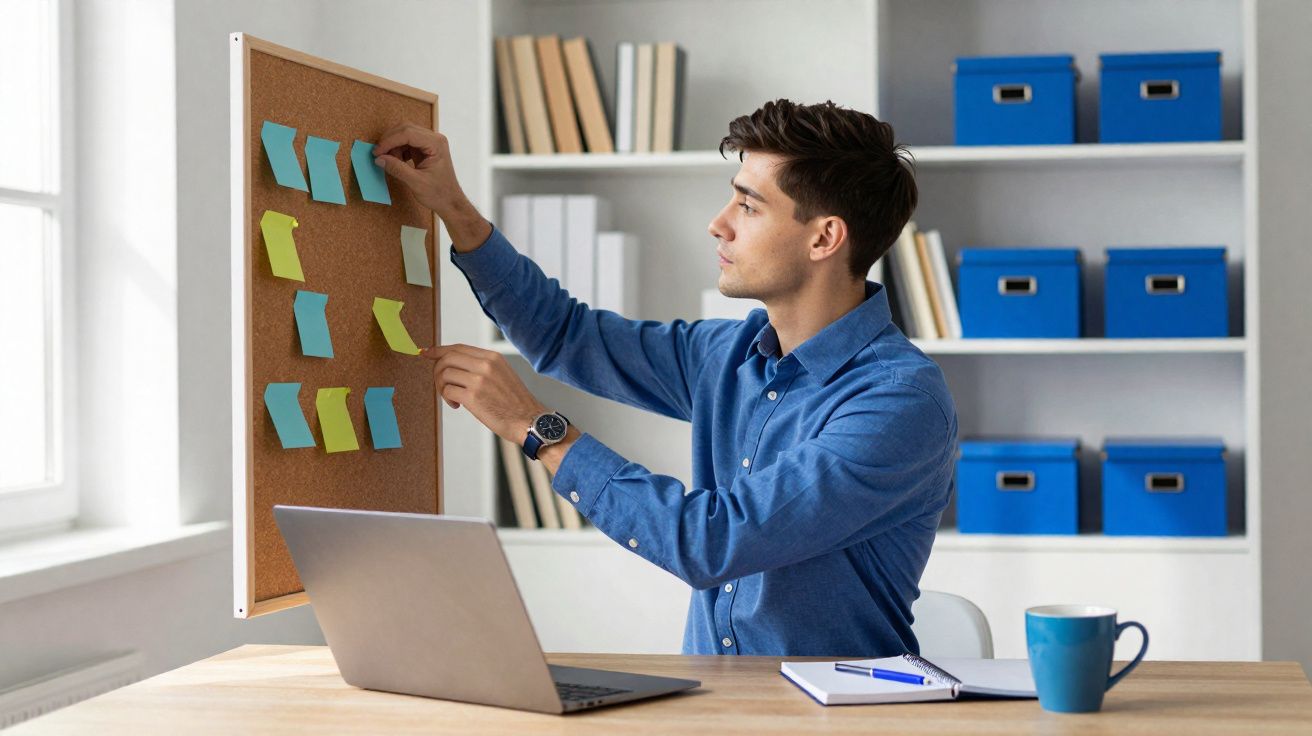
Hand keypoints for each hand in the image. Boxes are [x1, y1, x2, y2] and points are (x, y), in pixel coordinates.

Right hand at [373, 124, 465, 216]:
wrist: (450, 202)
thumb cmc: (439, 194)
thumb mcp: (416, 183)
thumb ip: (397, 169)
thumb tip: (379, 159)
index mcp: (436, 144)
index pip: (408, 133)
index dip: (389, 141)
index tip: (377, 152)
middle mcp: (434, 139)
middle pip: (406, 129)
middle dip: (390, 141)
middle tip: (379, 155)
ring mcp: (430, 143)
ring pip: (405, 134)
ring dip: (393, 146)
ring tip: (390, 161)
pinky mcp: (425, 149)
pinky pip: (407, 143)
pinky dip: (398, 150)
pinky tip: (396, 162)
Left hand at [423, 343, 547, 445]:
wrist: (529, 420)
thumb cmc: (514, 402)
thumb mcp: (502, 374)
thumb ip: (481, 366)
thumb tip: (453, 364)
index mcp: (492, 357)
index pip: (458, 347)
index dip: (439, 350)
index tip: (426, 353)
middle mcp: (485, 365)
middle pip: (447, 358)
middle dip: (437, 371)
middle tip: (441, 385)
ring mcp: (479, 380)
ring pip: (444, 374)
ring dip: (442, 387)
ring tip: (453, 398)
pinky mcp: (473, 397)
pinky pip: (447, 391)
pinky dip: (447, 398)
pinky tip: (457, 405)